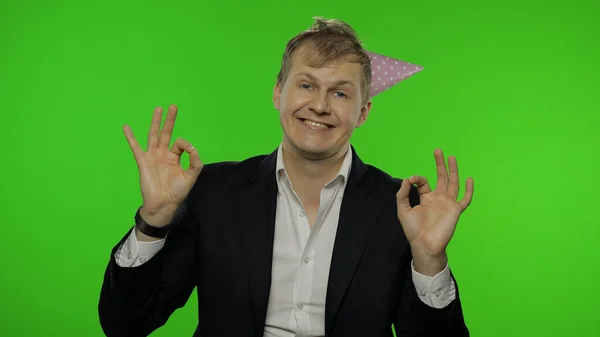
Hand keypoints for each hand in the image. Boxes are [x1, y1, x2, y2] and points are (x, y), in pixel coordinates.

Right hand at [124, 105, 202, 225]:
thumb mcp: (191, 176)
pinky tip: (126, 127)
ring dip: (155, 122)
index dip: (186, 144)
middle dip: (170, 120)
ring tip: (158, 109)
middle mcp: (163, 154)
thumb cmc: (177, 192)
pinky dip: (131, 137)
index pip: (180, 143)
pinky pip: (135, 147)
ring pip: (153, 135)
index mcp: (174, 157)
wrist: (164, 204)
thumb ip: (195, 162)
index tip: (189, 151)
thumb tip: (193, 148)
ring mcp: (152, 157)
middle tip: (173, 106)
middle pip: (166, 133)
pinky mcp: (143, 161)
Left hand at [396, 149, 473, 274]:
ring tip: (452, 157)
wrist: (425, 244)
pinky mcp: (455, 210)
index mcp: (426, 198)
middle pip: (441, 178)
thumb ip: (403, 194)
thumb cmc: (414, 230)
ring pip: (453, 184)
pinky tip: (469, 179)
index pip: (423, 182)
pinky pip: (465, 199)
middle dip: (440, 164)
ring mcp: (448, 203)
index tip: (411, 180)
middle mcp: (438, 199)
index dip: (417, 178)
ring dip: (453, 170)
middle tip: (438, 150)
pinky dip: (469, 190)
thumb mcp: (403, 210)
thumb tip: (407, 179)